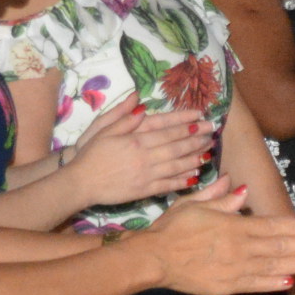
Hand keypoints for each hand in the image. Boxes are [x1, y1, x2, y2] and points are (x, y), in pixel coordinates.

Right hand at [64, 98, 213, 207]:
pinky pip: (169, 184)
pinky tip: (195, 175)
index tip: (201, 119)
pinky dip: (183, 180)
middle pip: (177, 147)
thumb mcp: (103, 130)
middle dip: (197, 139)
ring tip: (209, 152)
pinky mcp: (145, 190)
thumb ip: (124, 117)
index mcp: (136, 140)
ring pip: (177, 165)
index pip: (167, 131)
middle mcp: (145, 156)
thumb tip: (142, 104)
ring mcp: (147, 174)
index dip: (186, 125)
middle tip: (213, 134)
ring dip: (195, 158)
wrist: (81, 182)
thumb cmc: (91, 154)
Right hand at [139, 190, 294, 294]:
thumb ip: (221, 198)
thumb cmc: (171, 228)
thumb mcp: (194, 204)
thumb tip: (242, 187)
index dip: (294, 227)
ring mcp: (234, 268)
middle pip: (278, 246)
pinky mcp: (227, 286)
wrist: (153, 258)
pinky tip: (290, 282)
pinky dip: (273, 283)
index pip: (271, 225)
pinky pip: (255, 285)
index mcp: (233, 225)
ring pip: (273, 266)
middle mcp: (239, 247)